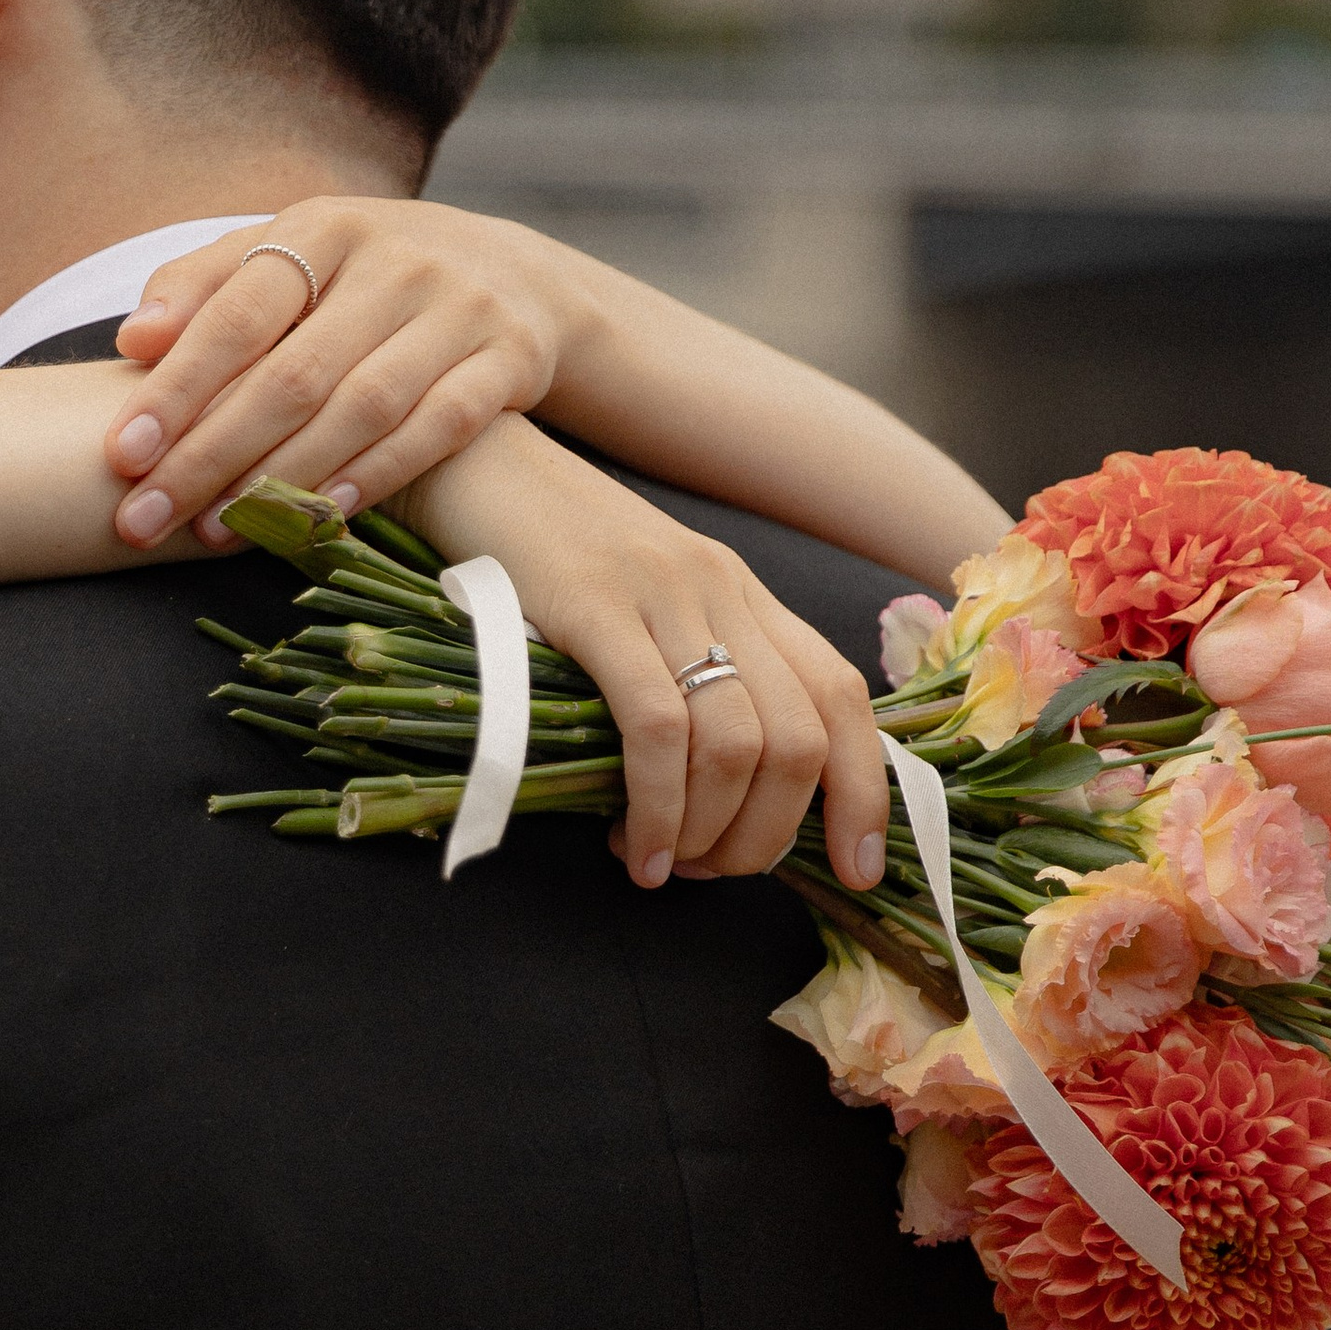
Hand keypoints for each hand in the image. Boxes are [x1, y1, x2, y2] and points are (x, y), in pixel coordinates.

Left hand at [105, 201, 571, 548]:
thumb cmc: (368, 276)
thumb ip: (209, 286)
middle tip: (145, 519)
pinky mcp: (507, 359)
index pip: (238, 313)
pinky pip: (439, 427)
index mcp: (325, 229)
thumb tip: (133, 337)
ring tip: (215, 531)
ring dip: (283, 478)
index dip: (178, 386)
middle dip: (209, 455)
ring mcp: (458, 310)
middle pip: (291, 373)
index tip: (122, 453)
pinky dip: (377, 473)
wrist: (516, 273)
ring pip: (361, 406)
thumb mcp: (294, 254)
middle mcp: (394, 263)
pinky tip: (322, 515)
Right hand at [412, 423, 888, 893]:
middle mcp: (722, 590)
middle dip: (766, 837)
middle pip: (798, 740)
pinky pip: (656, 725)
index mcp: (742, 594)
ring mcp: (663, 595)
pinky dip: (657, 805)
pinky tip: (631, 846)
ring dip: (708, 834)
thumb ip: (682, 672)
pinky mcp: (595, 605)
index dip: (863, 794)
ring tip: (660, 865)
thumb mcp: (636, 607)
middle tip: (709, 873)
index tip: (856, 870)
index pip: (841, 698)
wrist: (467, 456)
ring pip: (737, 744)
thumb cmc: (536, 554)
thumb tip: (709, 795)